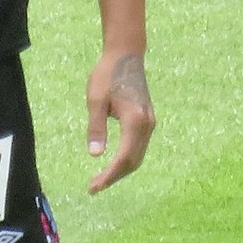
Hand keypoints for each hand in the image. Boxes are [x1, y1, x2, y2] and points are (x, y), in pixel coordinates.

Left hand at [86, 51, 154, 193]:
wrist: (126, 55)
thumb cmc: (107, 74)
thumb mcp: (95, 100)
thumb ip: (96, 127)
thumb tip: (94, 155)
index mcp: (135, 120)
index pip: (124, 158)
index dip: (110, 175)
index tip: (94, 187)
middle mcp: (147, 124)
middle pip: (133, 161)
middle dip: (114, 177)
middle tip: (93, 187)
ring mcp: (150, 123)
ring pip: (138, 156)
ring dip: (120, 170)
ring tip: (100, 179)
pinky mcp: (147, 120)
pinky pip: (139, 147)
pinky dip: (126, 159)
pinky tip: (112, 164)